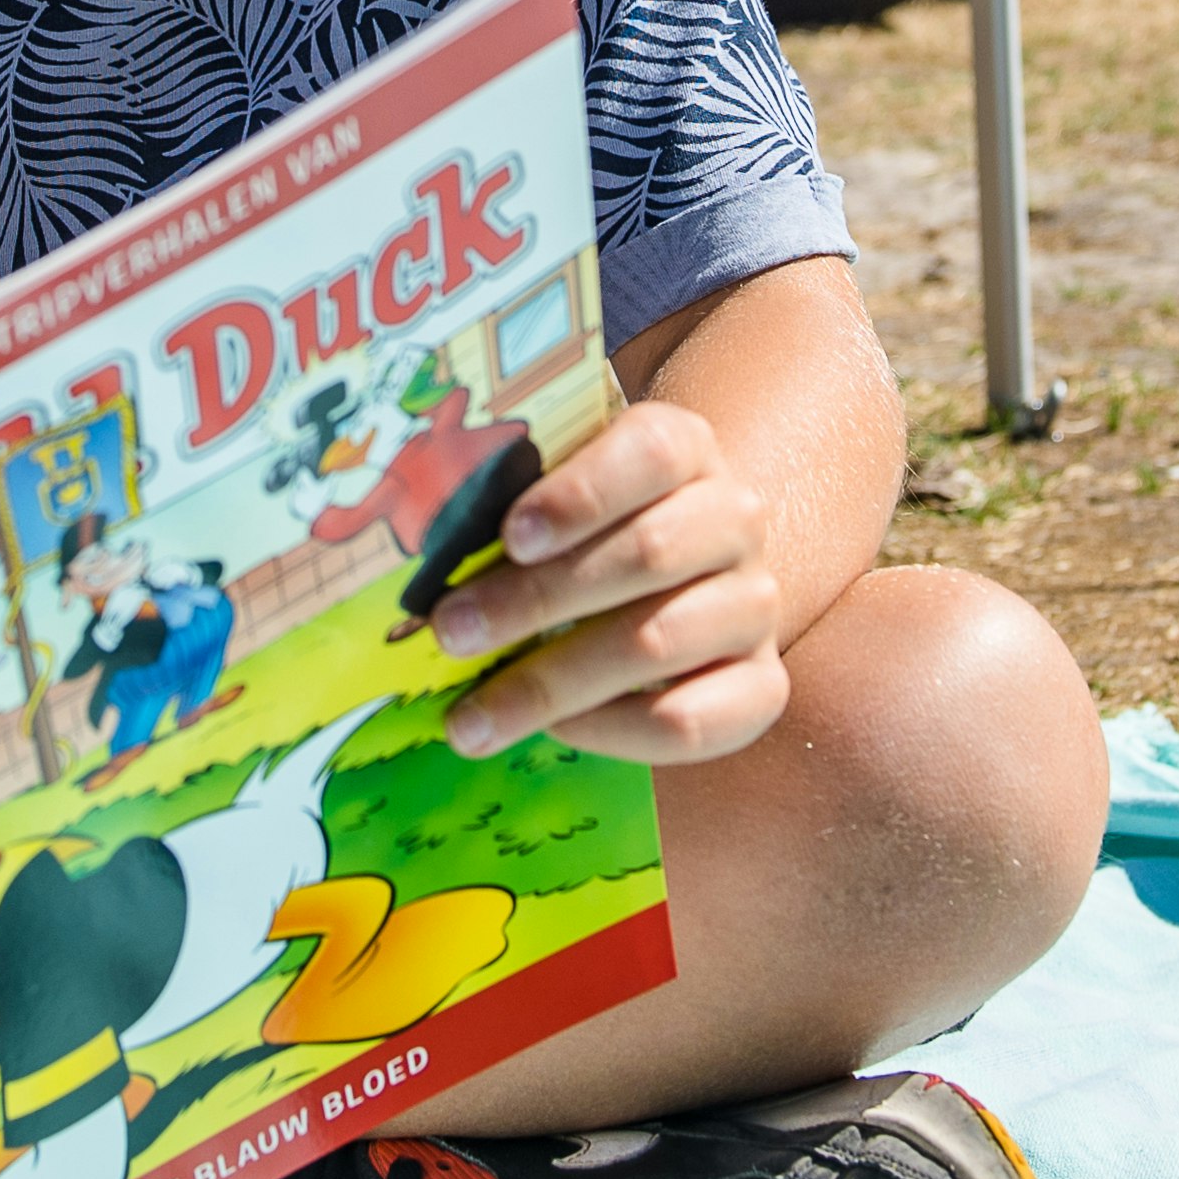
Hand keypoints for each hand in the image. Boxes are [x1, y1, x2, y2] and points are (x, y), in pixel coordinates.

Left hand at [425, 399, 787, 765]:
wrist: (682, 581)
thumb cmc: (590, 532)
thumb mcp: (556, 497)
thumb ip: (506, 506)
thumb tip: (416, 559)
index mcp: (685, 447)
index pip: (651, 453)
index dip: (582, 494)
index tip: (510, 536)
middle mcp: (735, 518)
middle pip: (648, 552)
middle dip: (536, 599)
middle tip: (450, 632)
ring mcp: (755, 604)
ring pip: (658, 642)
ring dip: (552, 682)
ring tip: (472, 716)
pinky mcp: (762, 686)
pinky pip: (689, 721)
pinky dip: (611, 730)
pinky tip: (554, 731)